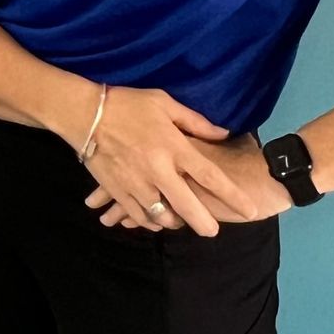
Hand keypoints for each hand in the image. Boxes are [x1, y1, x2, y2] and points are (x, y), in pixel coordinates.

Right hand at [74, 86, 263, 236]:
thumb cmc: (127, 104)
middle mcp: (158, 170)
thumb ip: (195, 122)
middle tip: (213, 231)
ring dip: (174, 221)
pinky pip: (138, 215)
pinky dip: (149, 221)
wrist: (84, 113)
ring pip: (162, 216)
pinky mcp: (117, 190)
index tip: (249, 209)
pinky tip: (155, 220)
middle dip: (204, 223)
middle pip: (188, 206)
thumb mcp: (164, 103)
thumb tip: (223, 134)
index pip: (210, 176)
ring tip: (180, 220)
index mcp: (174, 147)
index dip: (232, 196)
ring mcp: (136, 183)